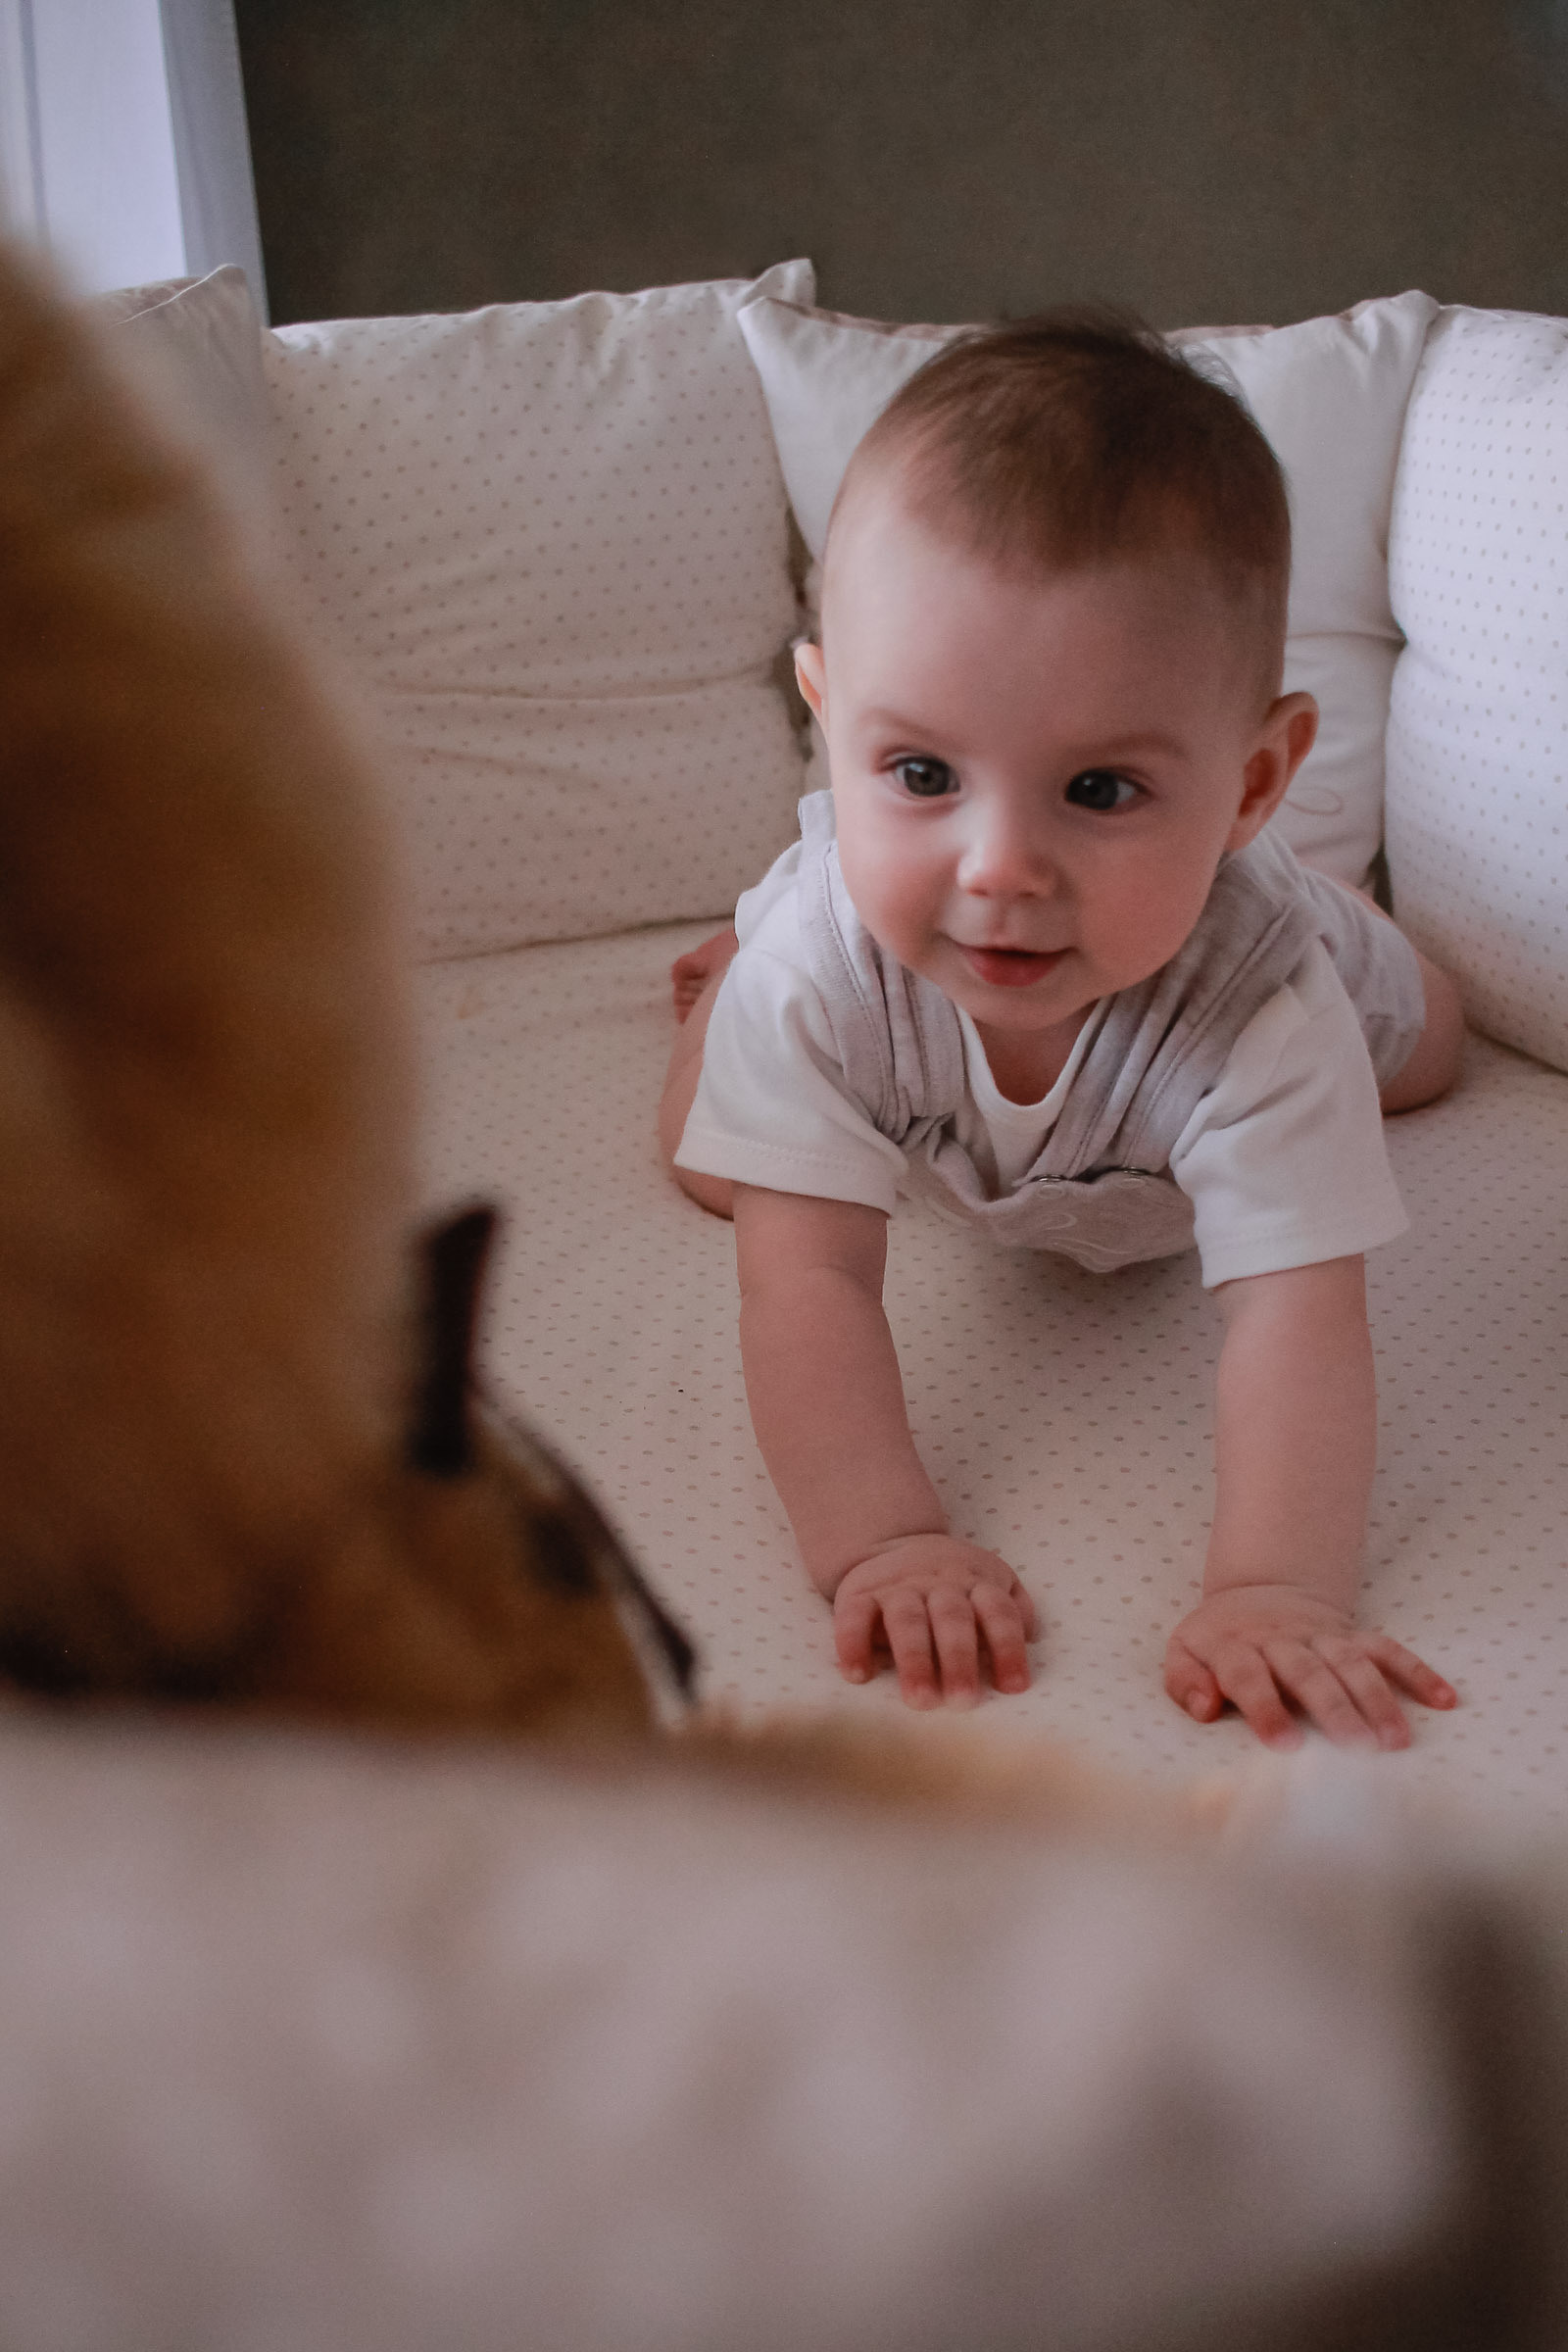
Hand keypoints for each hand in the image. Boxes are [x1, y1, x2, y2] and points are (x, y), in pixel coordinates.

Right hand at [832, 1534, 1037, 1708]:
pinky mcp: (859, 1593)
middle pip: (952, 1618)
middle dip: (959, 1660)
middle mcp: (938, 1582)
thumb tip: (1033, 1640)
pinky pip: (853, 1617)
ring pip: (907, 1620)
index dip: (1008, 1648)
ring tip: (921, 1701)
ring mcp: (897, 1587)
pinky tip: (858, 1675)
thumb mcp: (990, 1581)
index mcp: (976, 1581)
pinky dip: (853, 1644)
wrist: (892, 1544)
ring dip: (915, 1660)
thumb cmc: (952, 1583)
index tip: (1014, 1688)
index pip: (998, 1612)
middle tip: (964, 1702)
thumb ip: (1013, 1608)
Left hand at [1165, 1583, 1456, 1750]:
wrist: (1258, 1594)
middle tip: (1357, 1752)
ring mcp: (1323, 1635)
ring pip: (1353, 1664)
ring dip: (1378, 1700)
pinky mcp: (1353, 1635)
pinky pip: (1388, 1649)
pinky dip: (1417, 1672)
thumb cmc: (1217, 1641)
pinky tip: (1445, 1700)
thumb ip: (1185, 1682)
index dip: (1264, 1708)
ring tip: (1398, 1742)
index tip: (1284, 1745)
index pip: (1249, 1675)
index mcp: (1236, 1646)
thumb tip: (1204, 1708)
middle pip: (1310, 1673)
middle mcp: (1283, 1639)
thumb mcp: (1184, 1653)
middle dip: (1334, 1711)